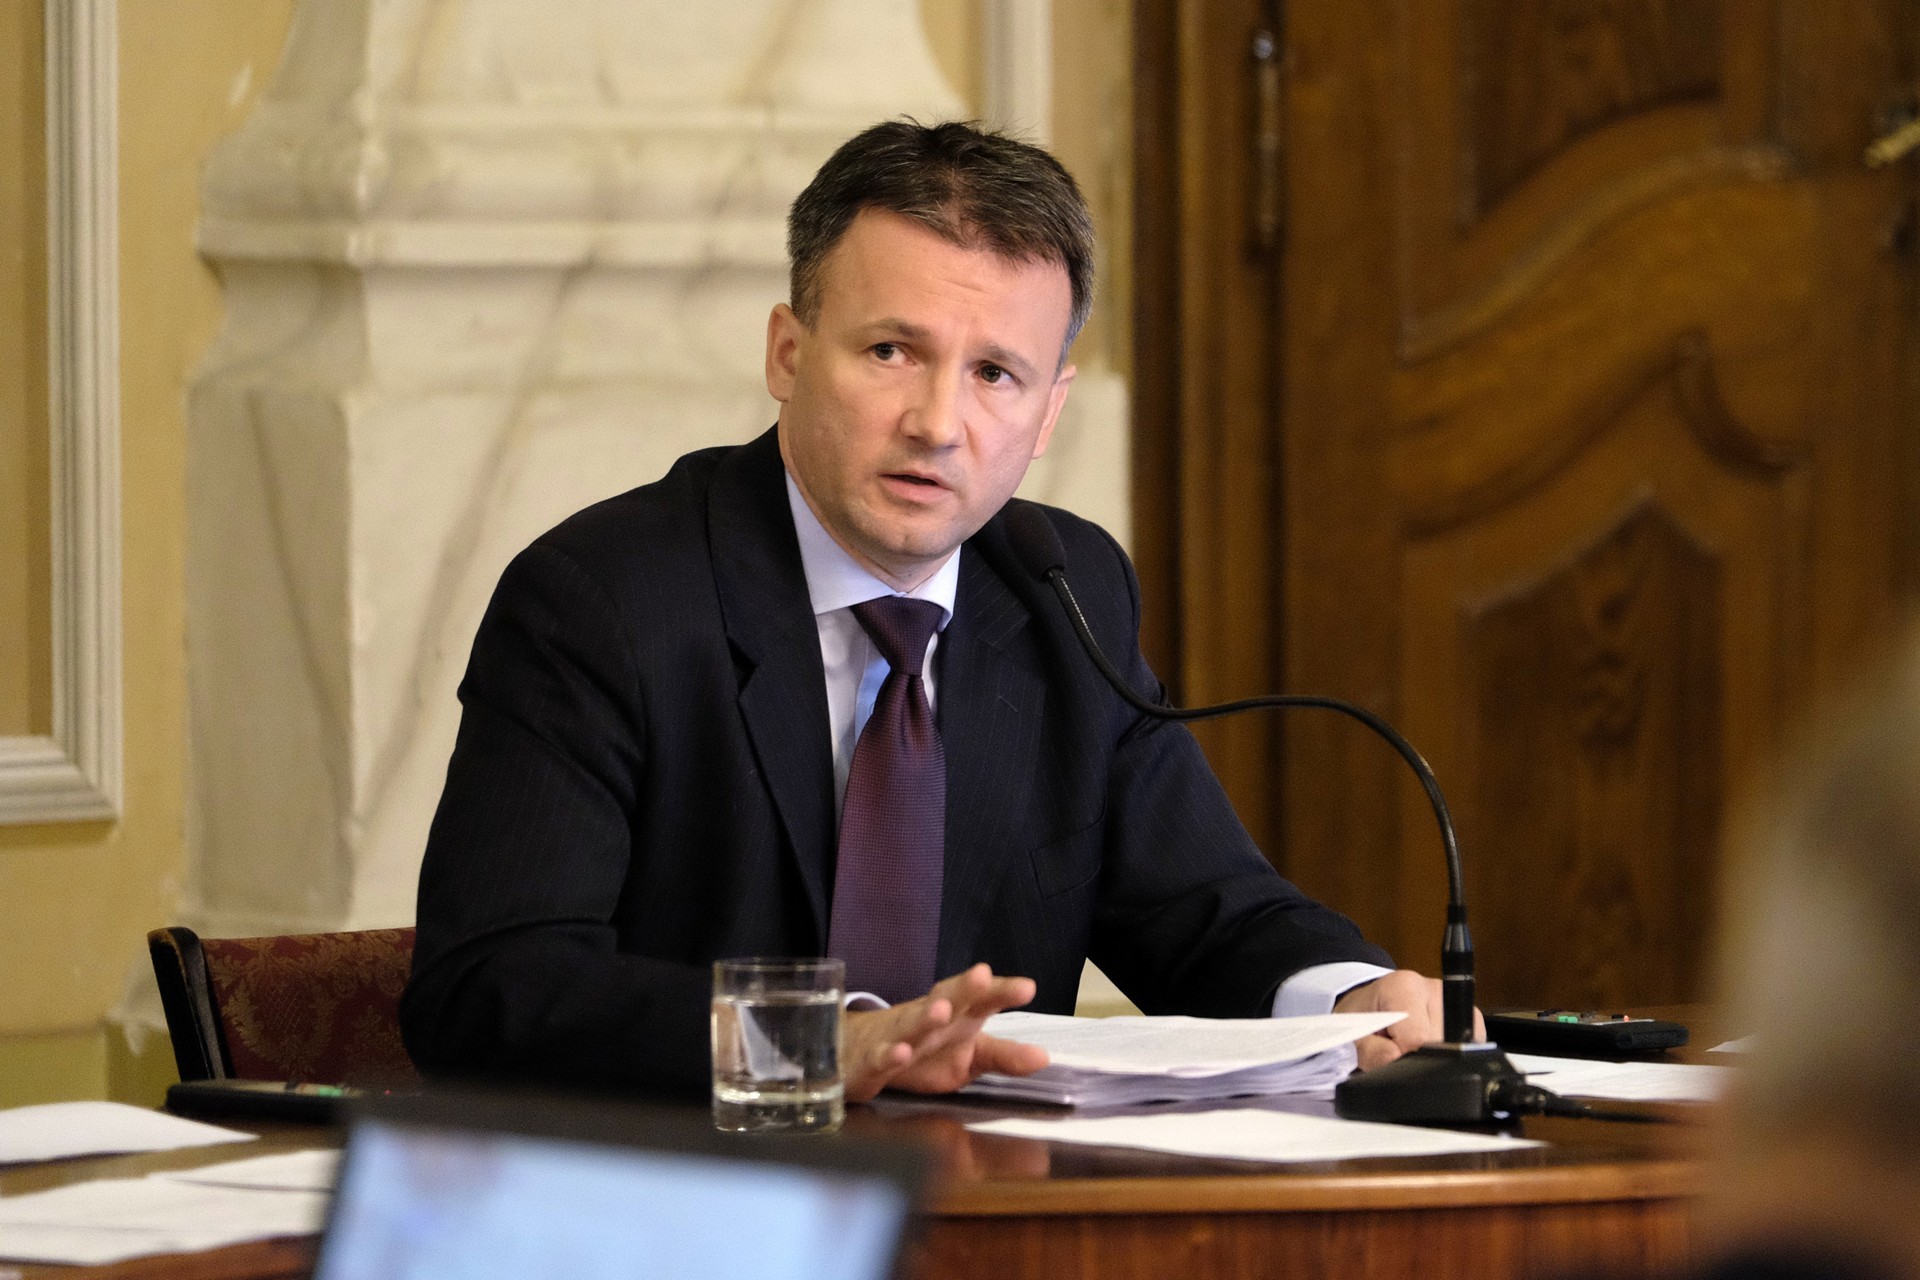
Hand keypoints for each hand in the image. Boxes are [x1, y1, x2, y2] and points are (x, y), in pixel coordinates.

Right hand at [842, 963, 1049, 1101]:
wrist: (866, 1051)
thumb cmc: (929, 1049)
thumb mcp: (972, 1055)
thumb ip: (1006, 1056)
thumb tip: (1045, 1058)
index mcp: (959, 1016)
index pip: (983, 999)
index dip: (1002, 992)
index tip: (1026, 988)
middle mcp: (932, 1019)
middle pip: (948, 998)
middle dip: (964, 987)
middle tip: (982, 976)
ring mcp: (901, 1036)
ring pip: (913, 1024)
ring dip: (926, 1017)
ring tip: (942, 1011)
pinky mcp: (875, 1060)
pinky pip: (882, 1057)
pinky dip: (889, 1054)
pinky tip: (900, 1053)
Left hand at [1333, 969, 1485, 1070]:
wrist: (1371, 1004)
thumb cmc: (1362, 1018)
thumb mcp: (1352, 1036)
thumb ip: (1370, 1051)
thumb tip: (1395, 1059)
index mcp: (1405, 986)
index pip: (1417, 1038)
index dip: (1401, 1055)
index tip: (1387, 1051)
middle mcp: (1436, 989)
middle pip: (1439, 1044)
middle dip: (1417, 1056)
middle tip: (1395, 1045)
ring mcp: (1456, 1002)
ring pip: (1455, 1048)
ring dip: (1432, 1055)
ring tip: (1409, 1043)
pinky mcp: (1470, 1018)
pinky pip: (1464, 1047)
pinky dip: (1445, 1054)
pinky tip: (1426, 1045)